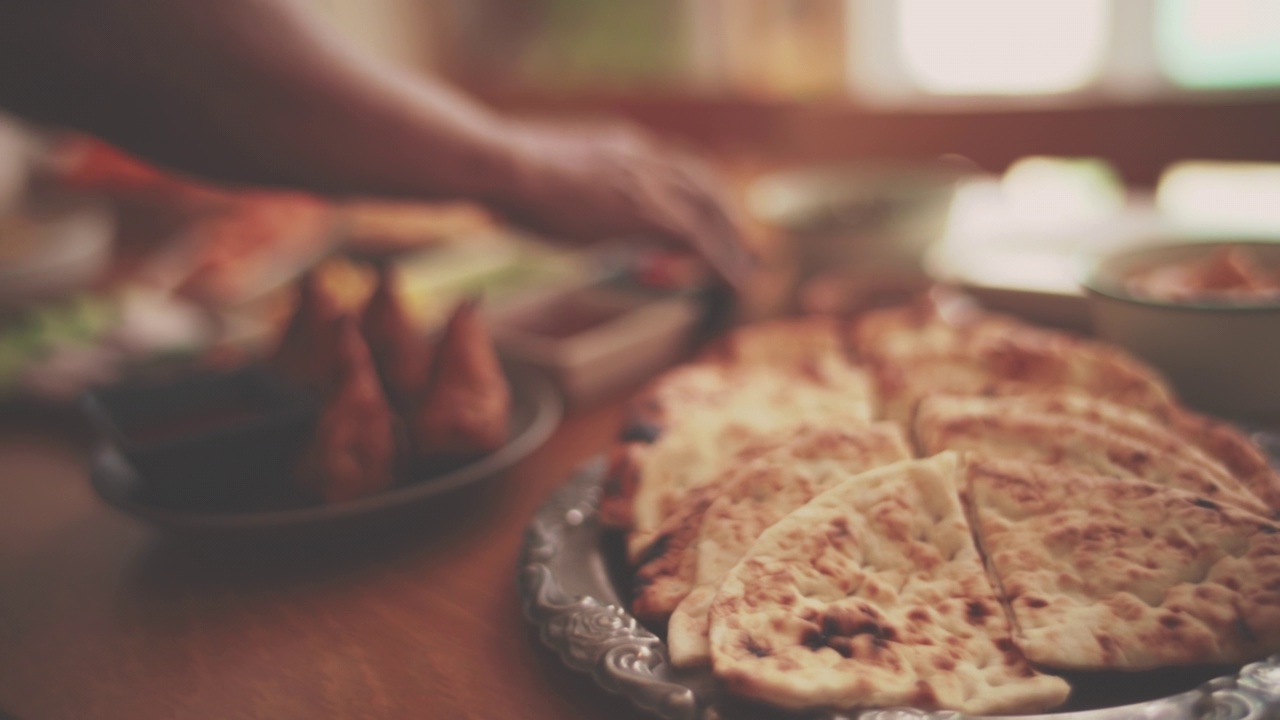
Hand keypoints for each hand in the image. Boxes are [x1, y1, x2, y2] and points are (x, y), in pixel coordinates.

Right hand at [492, 122, 755, 289]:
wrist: (504, 165)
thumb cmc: (507, 176)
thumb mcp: (551, 174)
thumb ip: (575, 189)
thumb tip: (571, 208)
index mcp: (621, 144)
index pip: (675, 166)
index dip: (699, 192)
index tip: (710, 214)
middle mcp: (643, 157)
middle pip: (704, 184)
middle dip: (728, 215)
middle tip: (745, 245)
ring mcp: (647, 181)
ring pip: (710, 211)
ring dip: (732, 242)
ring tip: (746, 271)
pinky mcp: (647, 211)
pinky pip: (700, 239)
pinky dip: (722, 261)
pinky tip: (732, 283)